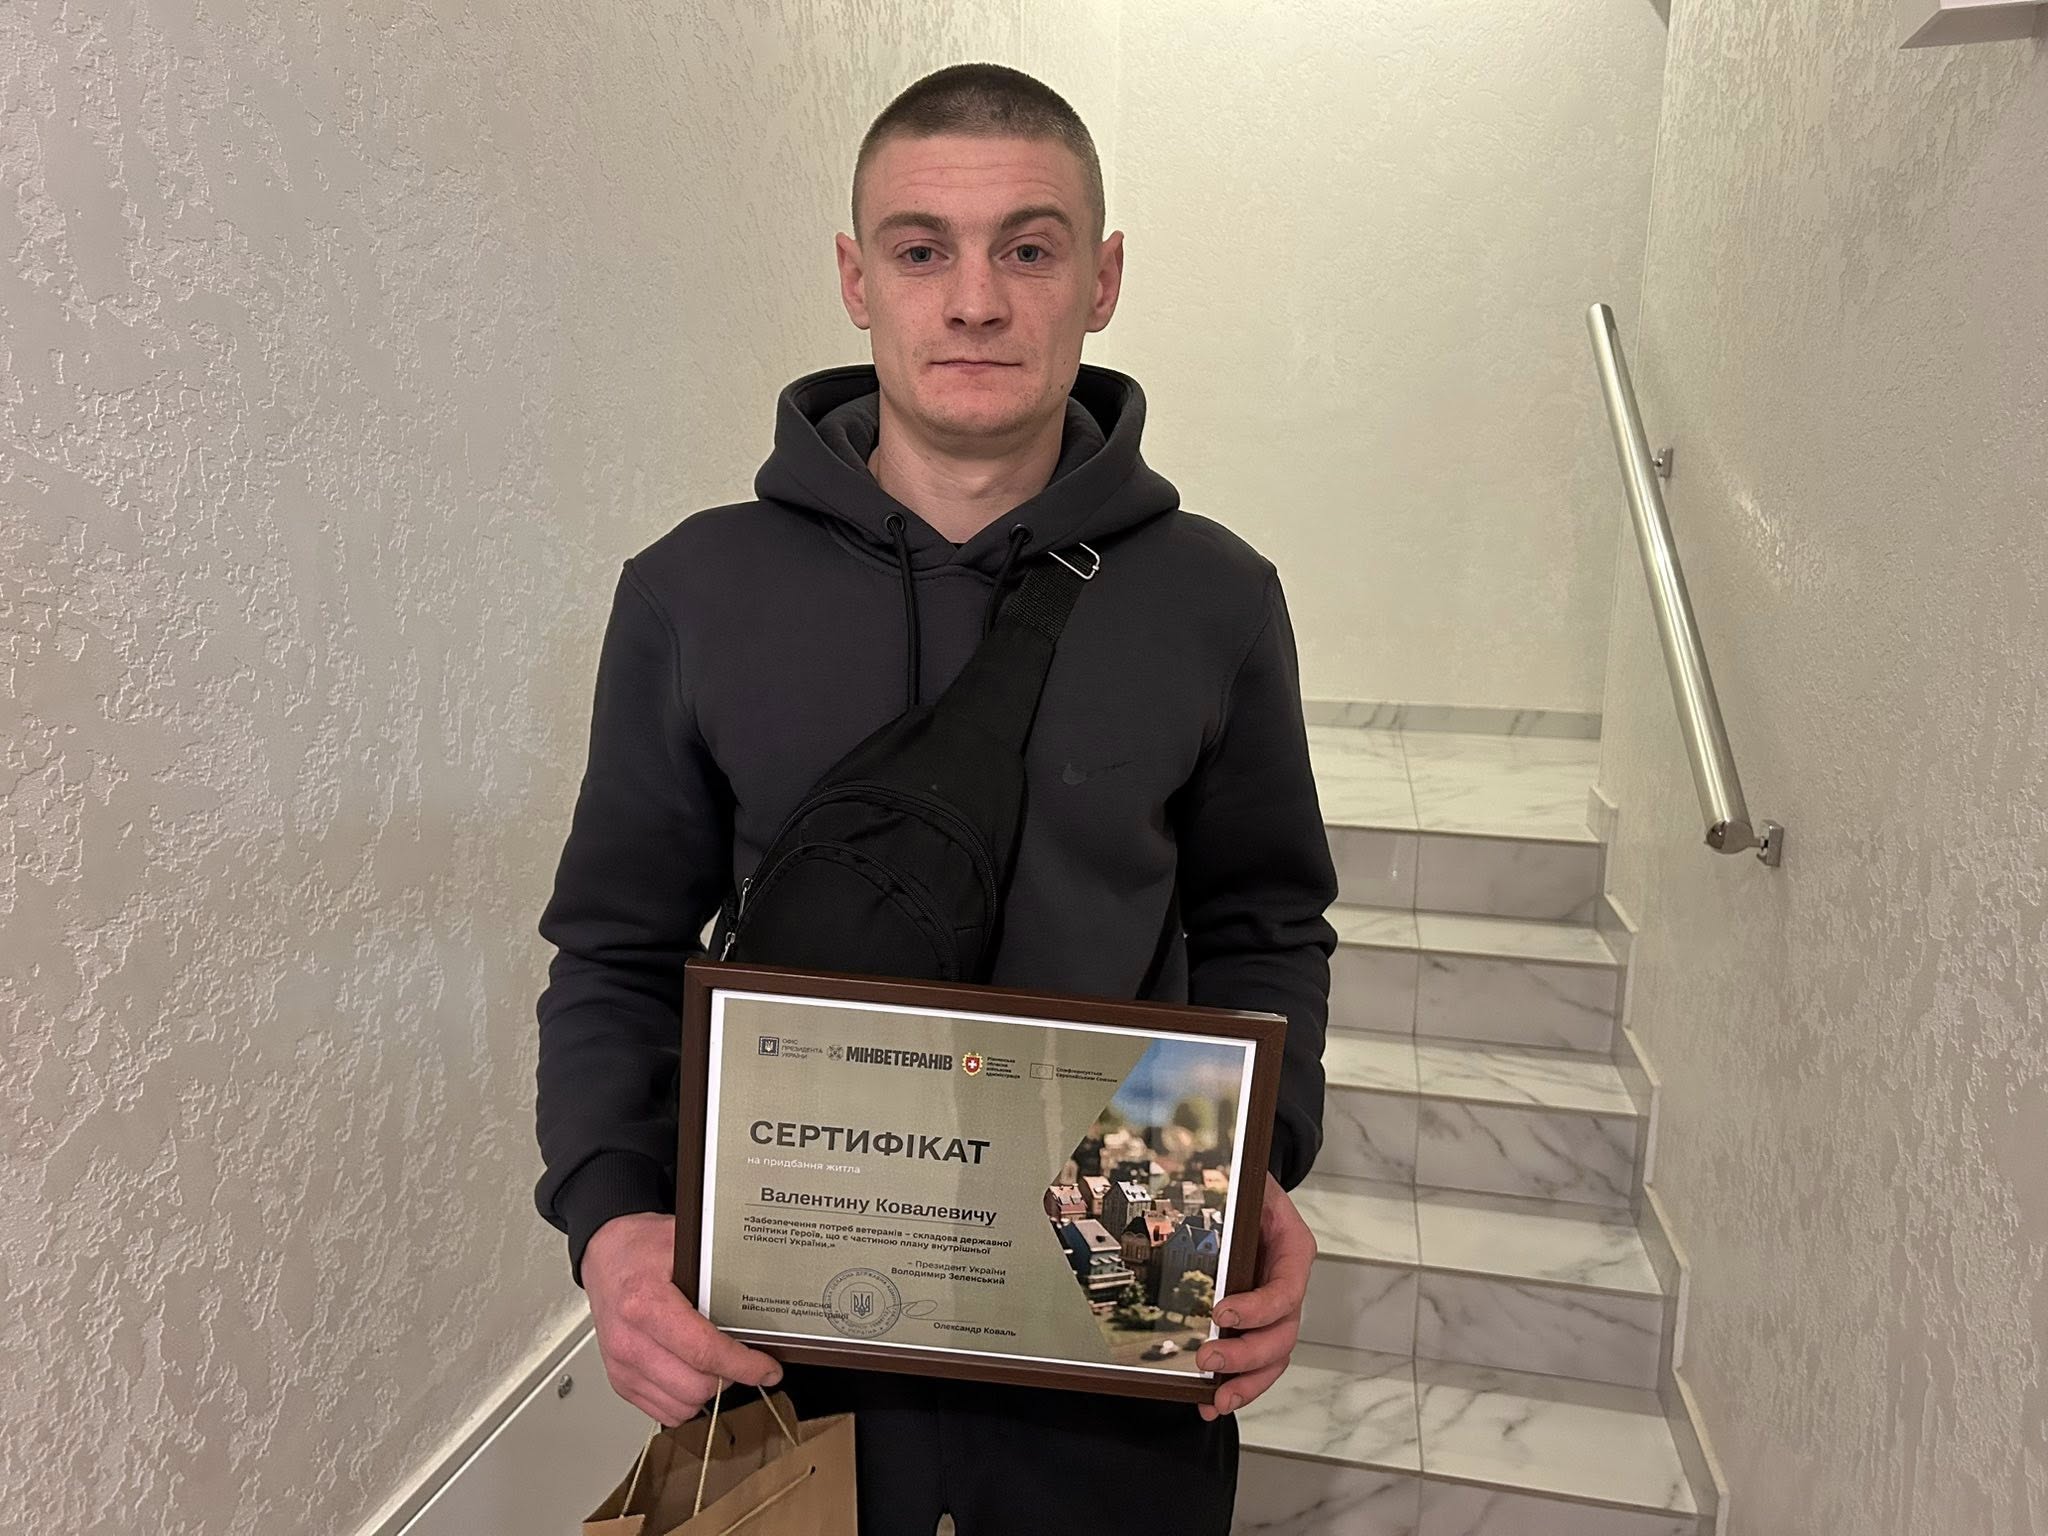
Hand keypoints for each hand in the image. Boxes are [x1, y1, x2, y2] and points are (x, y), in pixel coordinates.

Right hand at [582, 1212, 783, 1425]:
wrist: (606, 1257)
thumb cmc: (641, 1250)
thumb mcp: (683, 1243)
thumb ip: (719, 1266)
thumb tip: (760, 1288)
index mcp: (645, 1304)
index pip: (703, 1351)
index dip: (742, 1365)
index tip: (767, 1369)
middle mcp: (629, 1341)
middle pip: (695, 1386)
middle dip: (728, 1376)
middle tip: (740, 1359)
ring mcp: (621, 1365)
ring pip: (682, 1406)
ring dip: (707, 1391)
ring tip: (715, 1365)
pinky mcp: (620, 1381)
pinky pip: (663, 1411)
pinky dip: (685, 1400)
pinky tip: (692, 1374)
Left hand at [1195, 1172, 1314, 1420]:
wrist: (1244, 1190)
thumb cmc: (1246, 1183)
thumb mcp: (1250, 1178)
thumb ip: (1241, 1189)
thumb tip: (1207, 1189)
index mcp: (1293, 1250)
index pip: (1285, 1290)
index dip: (1258, 1309)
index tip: (1222, 1313)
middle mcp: (1287, 1285)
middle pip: (1281, 1335)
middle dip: (1246, 1356)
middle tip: (1207, 1360)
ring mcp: (1272, 1309)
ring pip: (1272, 1358)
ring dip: (1245, 1383)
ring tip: (1214, 1400)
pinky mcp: (1252, 1323)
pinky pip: (1253, 1362)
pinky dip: (1234, 1385)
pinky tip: (1207, 1403)